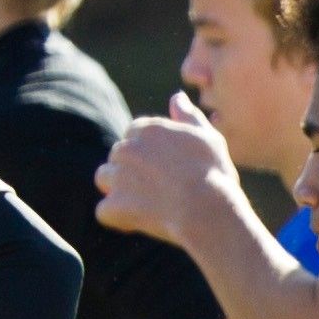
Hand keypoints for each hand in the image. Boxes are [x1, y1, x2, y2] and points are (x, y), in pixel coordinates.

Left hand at [99, 112, 241, 244]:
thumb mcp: (210, 138)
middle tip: (162, 188)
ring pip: (104, 178)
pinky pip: (104, 212)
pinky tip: (139, 222)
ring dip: (118, 190)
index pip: (135, 133)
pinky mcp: (115, 204)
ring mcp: (118, 176)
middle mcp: (127, 147)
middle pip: (118, 155)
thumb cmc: (214, 174)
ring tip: (147, 204)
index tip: (169, 167)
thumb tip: (176, 97)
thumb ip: (189, 117)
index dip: (150, 151)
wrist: (209, 210)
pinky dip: (118, 218)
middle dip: (132, 169)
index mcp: (149, 128)